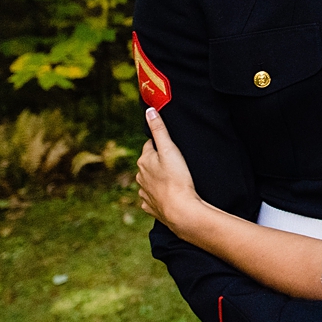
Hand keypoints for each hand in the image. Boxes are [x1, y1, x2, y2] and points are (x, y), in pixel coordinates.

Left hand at [136, 108, 203, 235]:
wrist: (181, 210)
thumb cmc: (177, 178)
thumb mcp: (170, 149)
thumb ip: (159, 130)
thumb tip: (149, 110)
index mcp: (144, 160)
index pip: (150, 145)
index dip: (161, 145)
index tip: (171, 147)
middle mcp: (140, 177)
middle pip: (148, 163)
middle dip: (158, 162)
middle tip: (175, 163)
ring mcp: (144, 193)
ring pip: (149, 181)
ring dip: (157, 179)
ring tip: (173, 180)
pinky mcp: (150, 207)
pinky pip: (152, 198)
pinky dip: (158, 196)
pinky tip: (167, 196)